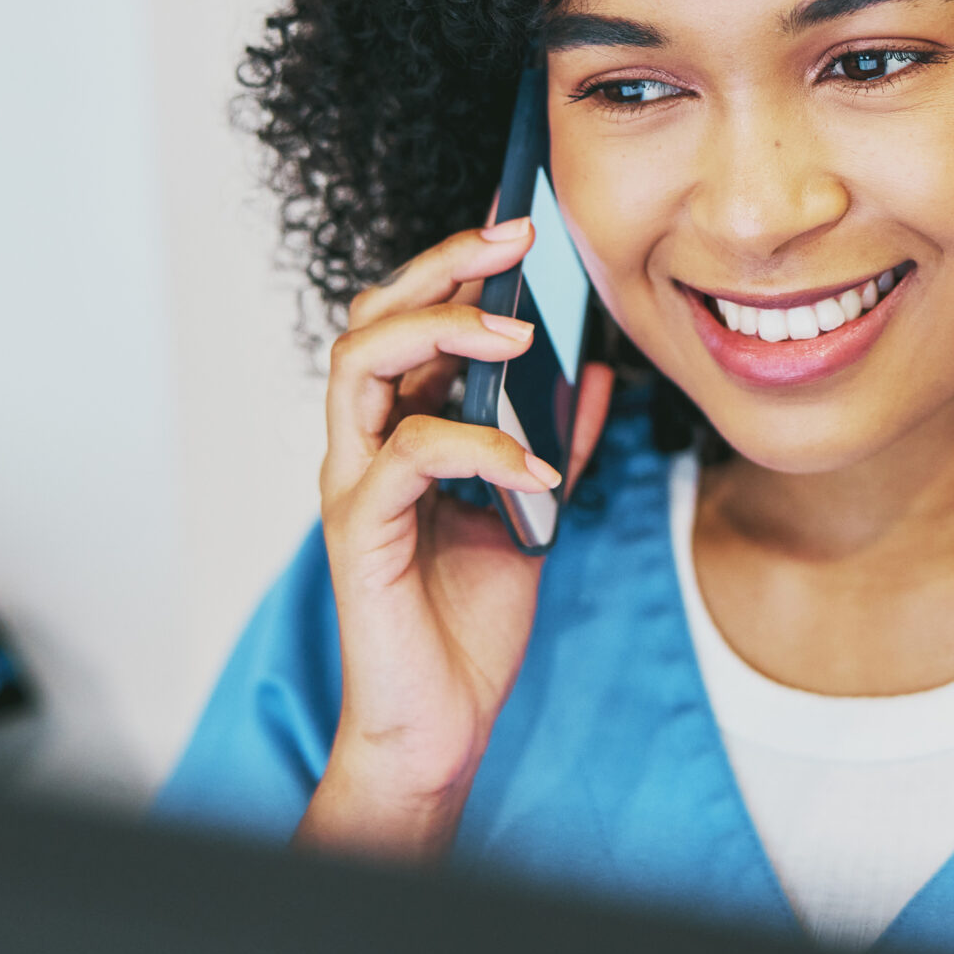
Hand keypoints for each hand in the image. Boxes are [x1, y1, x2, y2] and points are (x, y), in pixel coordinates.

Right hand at [294, 217, 613, 860]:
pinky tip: (535, 468)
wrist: (440, 723)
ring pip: (362, 364)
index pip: (408, 320)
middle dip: (441, 267)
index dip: (455, 267)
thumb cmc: (468, 622)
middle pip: (373, 318)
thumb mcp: (532, 513)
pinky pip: (406, 458)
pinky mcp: (361, 532)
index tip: (519, 229)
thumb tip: (598, 373)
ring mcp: (354, 485)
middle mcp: (364, 446)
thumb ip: (556, 442)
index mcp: (398, 432)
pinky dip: (478, 446)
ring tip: (520, 334)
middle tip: (513, 244)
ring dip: (444, 333)